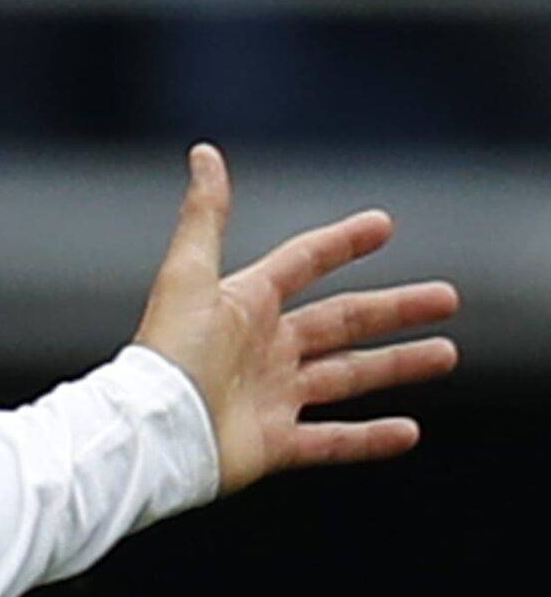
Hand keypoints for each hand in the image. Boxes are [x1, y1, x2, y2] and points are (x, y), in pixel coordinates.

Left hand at [133, 144, 458, 493]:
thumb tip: (203, 152)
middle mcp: (260, 349)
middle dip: (394, 310)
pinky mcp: (271, 443)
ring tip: (445, 354)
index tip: (383, 225)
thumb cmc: (168, 354)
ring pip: (346, 378)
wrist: (151, 433)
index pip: (302, 264)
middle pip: (340, 322)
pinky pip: (330, 440)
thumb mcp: (189, 275)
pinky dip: (368, 438)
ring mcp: (269, 397)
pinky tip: (408, 431)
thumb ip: (205, 215)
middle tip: (446, 298)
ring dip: (396, 365)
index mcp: (244, 306)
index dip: (341, 243)